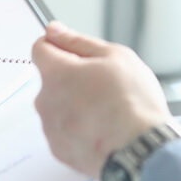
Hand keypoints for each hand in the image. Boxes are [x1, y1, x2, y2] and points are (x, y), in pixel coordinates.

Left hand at [32, 22, 169, 177]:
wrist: (141, 149)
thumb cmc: (133, 102)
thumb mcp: (114, 56)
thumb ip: (77, 41)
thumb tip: (54, 30)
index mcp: (56, 73)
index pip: (39, 48)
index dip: (58, 45)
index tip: (74, 51)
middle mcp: (46, 101)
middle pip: (51, 79)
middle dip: (71, 78)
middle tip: (102, 84)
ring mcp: (51, 128)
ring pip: (58, 106)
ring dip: (74, 104)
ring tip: (106, 110)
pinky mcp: (60, 150)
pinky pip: (64, 130)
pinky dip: (78, 128)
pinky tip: (102, 128)